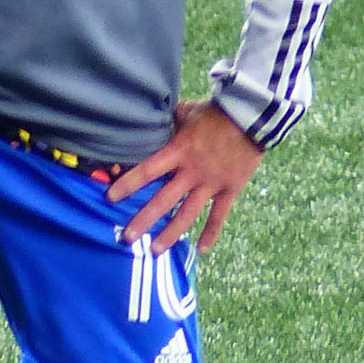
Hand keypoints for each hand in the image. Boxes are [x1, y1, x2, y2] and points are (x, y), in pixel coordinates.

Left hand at [107, 99, 261, 255]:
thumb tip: (146, 116)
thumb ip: (168, 120)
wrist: (253, 116)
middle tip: (127, 238)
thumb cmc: (216, 111)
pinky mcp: (231, 189)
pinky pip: (219, 216)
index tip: (109, 198)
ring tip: (154, 251)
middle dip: (143, 221)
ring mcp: (212, 183)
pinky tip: (200, 250)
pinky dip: (211, 233)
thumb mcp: (187, 111)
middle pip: (164, 201)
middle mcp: (193, 171)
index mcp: (179, 151)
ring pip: (188, 214)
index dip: (127, 185)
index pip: (147, 171)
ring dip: (170, 234)